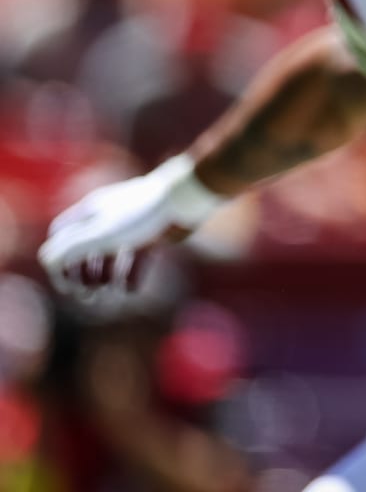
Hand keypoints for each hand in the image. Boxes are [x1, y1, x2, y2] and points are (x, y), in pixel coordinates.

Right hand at [39, 157, 222, 297]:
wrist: (187, 200)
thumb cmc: (141, 214)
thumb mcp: (99, 234)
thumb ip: (69, 248)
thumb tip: (47, 262)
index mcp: (90, 212)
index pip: (61, 237)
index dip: (58, 261)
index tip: (66, 285)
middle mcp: (108, 217)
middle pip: (84, 249)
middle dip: (82, 274)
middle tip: (87, 297)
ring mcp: (131, 226)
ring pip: (109, 255)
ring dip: (104, 277)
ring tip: (107, 294)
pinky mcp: (153, 234)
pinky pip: (135, 258)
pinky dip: (130, 274)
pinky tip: (129, 291)